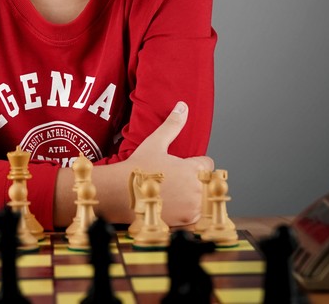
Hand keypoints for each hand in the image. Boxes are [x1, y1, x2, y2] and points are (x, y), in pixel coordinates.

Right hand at [121, 101, 214, 225]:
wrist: (120, 193)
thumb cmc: (137, 168)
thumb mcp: (155, 143)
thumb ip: (173, 125)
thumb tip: (182, 106)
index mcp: (194, 169)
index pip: (208, 165)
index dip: (195, 164)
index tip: (181, 167)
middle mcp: (196, 189)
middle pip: (207, 184)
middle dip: (195, 182)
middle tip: (175, 181)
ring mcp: (191, 207)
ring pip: (203, 200)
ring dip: (192, 199)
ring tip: (172, 194)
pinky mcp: (184, 221)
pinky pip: (195, 217)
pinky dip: (187, 214)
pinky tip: (172, 208)